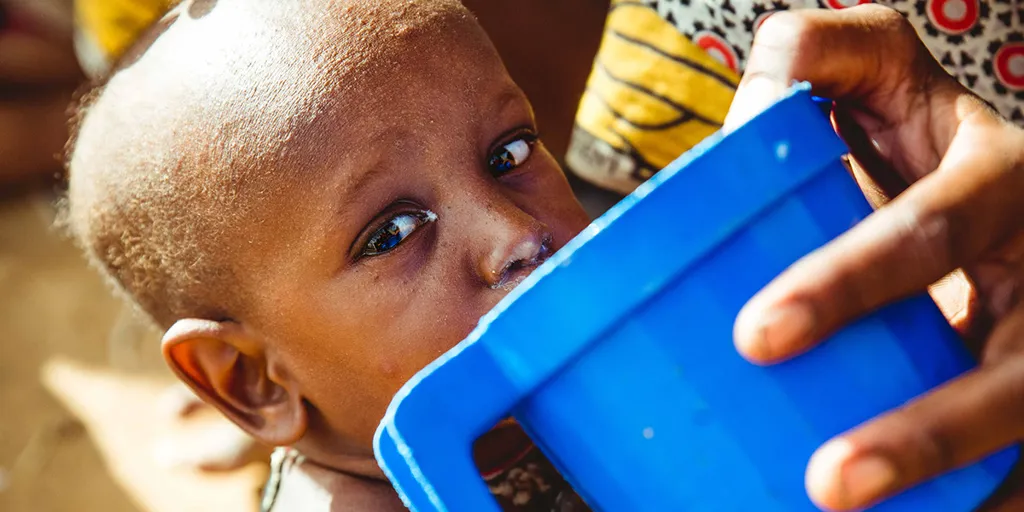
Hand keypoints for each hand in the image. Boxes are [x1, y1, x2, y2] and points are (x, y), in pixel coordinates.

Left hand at [725, 5, 1023, 510]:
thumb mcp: (891, 78)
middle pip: (1014, 368)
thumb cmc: (927, 141)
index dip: (848, 285)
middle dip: (924, 431)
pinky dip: (992, 501)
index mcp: (1002, 181)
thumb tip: (762, 82)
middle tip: (827, 482)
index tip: (755, 337)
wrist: (1003, 190)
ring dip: (961, 487)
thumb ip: (824, 57)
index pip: (928, 236)